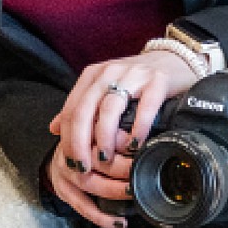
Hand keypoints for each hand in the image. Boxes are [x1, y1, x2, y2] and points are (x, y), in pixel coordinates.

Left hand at [46, 49, 198, 227]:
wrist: (174, 60)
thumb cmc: (136, 81)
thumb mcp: (103, 90)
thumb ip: (80, 108)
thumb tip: (53, 128)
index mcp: (92, 75)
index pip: (72, 109)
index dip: (68, 139)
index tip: (71, 163)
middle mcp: (109, 72)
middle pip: (86, 110)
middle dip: (80, 142)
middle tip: (83, 167)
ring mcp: (134, 75)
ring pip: (110, 109)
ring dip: (105, 138)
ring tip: (106, 158)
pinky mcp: (158, 81)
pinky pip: (145, 107)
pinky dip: (138, 128)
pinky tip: (135, 145)